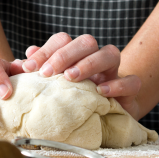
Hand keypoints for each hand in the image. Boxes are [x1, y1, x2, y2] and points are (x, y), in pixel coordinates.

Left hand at [22, 32, 140, 118]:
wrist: (106, 117)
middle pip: (86, 41)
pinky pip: (131, 81)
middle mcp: (96, 60)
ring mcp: (114, 73)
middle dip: (64, 54)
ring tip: (71, 77)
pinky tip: (100, 91)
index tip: (29, 67)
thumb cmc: (76, 99)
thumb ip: (42, 71)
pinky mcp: (129, 91)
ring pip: (110, 54)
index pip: (63, 40)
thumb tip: (26, 56)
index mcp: (77, 57)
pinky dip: (118, 84)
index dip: (45, 51)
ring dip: (89, 63)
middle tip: (47, 73)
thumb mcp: (55, 86)